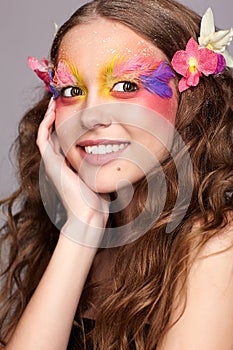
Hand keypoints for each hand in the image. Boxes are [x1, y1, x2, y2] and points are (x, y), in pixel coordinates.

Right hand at [36, 98, 109, 244]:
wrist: (89, 213)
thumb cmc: (98, 199)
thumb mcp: (103, 177)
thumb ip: (108, 167)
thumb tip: (125, 158)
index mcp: (69, 165)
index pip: (65, 139)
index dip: (67, 124)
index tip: (75, 110)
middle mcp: (59, 162)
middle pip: (54, 133)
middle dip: (57, 117)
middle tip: (61, 101)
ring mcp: (53, 163)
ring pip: (45, 133)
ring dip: (48, 117)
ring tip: (54, 102)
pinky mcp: (50, 163)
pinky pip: (42, 138)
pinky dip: (44, 124)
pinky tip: (51, 112)